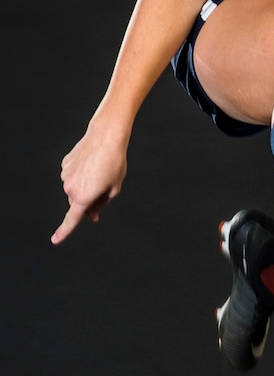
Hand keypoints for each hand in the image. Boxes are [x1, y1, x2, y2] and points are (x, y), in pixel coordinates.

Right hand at [51, 119, 128, 243]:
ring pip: (75, 188)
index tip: (55, 240)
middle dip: (88, 200)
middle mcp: (71, 188)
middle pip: (78, 202)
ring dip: (85, 184)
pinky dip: (81, 172)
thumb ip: (101, 204)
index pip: (72, 219)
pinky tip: (91, 162)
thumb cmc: (115, 162)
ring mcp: (66, 175)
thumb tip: (91, 214)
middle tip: (104, 187)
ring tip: (100, 168)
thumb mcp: (114, 188)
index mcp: (84, 196)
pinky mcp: (65, 164)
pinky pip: (73, 174)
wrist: (107, 135)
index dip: (64, 231)